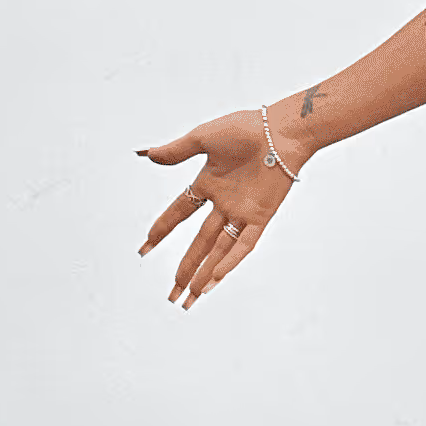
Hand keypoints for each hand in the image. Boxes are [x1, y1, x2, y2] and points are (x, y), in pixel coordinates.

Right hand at [137, 109, 298, 306]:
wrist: (280, 131)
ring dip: (205, 273)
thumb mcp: (202, 139)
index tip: (145, 247)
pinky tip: (215, 279)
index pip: (179, 213)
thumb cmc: (245, 128)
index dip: (161, 230)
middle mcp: (223, 203)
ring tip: (191, 296)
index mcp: (208, 183)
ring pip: (219, 251)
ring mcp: (242, 212)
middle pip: (199, 244)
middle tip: (172, 293)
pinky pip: (243, 244)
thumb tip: (147, 155)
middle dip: (185, 269)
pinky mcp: (260, 216)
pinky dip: (230, 261)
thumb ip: (176, 151)